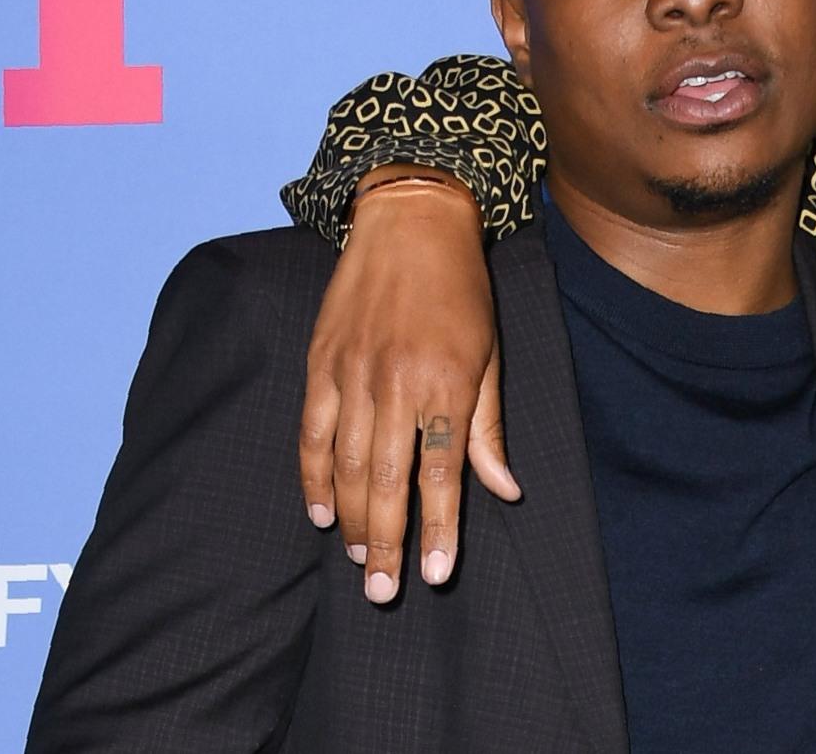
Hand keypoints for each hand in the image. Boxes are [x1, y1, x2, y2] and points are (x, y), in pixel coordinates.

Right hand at [299, 170, 518, 604]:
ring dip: (353, 521)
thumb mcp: (491, 354)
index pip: (441, 472)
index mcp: (447, 382)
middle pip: (388, 481)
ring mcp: (352, 374)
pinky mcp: (320, 365)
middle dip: (386, 543)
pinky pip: (312, 434)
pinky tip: (322, 513)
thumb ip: (489, 427)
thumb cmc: (462, 292)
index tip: (434, 574)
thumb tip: (503, 491)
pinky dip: (314, 477)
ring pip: (348, 466)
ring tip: (360, 561)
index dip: (438, 528)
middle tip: (384, 592)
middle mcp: (396, 383)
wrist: (410, 222)